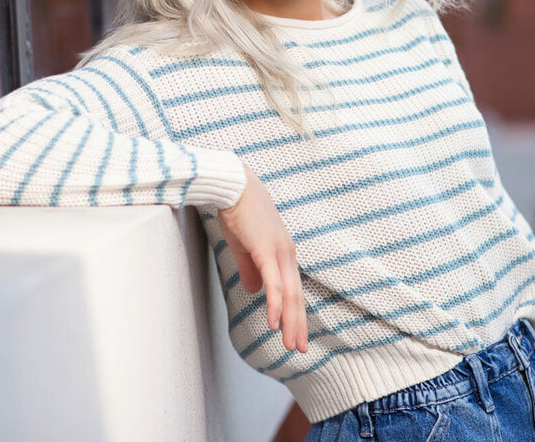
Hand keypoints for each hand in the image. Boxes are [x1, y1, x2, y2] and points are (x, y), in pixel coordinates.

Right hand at [219, 164, 307, 353]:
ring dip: (291, 322)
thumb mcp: (244, 246)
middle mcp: (287, 254)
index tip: (297, 333)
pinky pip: (274, 284)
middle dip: (299, 325)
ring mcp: (279, 252)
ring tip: (291, 344)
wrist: (233, 186)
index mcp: (283, 252)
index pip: (294, 289)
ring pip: (289, 294)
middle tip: (301, 348)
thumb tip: (254, 291)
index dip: (296, 313)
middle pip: (297, 296)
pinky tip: (275, 323)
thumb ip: (250, 269)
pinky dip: (276, 305)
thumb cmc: (237, 212)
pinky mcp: (266, 250)